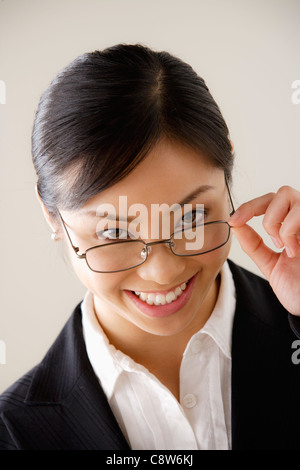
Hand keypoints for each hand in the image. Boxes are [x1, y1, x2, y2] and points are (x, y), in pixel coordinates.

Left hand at [229, 186, 299, 315]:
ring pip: (291, 196)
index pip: (270, 201)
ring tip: (286, 247)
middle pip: (282, 193)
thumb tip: (235, 224)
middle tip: (271, 240)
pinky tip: (295, 250)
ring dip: (279, 223)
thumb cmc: (298, 288)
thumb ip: (253, 245)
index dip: (249, 207)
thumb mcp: (270, 264)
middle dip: (266, 214)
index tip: (233, 221)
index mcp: (294, 226)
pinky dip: (291, 229)